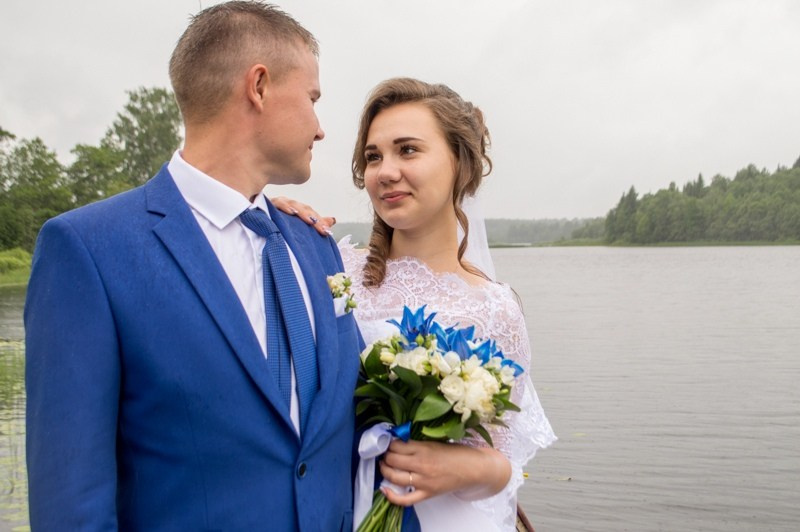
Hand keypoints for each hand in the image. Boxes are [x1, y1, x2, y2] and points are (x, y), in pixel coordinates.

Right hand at [271, 196, 335, 236]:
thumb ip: (314, 223)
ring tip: (309, 220)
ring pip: (292, 204)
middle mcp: (288, 204)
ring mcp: (277, 203)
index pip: (310, 213)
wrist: (254, 221)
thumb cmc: (276, 224)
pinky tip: (290, 211)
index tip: (327, 232)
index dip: (319, 221)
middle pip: (303, 208)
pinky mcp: (265, 203)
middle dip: (313, 218)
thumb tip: (332, 220)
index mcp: (296, 209)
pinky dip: (284, 206)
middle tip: (322, 229)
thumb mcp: (296, 226)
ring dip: (301, 211)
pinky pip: (275, 203)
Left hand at [378, 440, 510, 505]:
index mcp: (424, 448)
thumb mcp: (436, 442)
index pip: (397, 445)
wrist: (474, 468)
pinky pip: (405, 499)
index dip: (388, 443)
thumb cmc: (457, 454)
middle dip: (385, 455)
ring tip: (384, 465)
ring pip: (394, 476)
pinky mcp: (427, 493)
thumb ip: (418, 444)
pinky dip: (392, 496)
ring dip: (385, 470)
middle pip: (392, 459)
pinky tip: (384, 489)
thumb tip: (398, 442)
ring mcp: (424, 481)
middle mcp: (421, 464)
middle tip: (384, 453)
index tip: (386, 442)